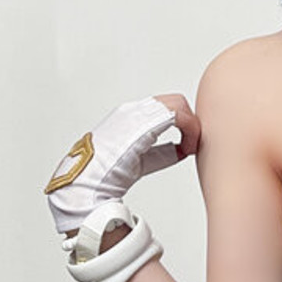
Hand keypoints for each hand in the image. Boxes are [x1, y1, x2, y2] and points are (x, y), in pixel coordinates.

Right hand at [45, 94, 200, 238]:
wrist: (90, 180)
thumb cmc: (108, 173)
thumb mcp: (142, 159)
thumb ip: (161, 152)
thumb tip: (181, 150)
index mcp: (130, 116)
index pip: (165, 107)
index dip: (183, 123)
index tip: (188, 145)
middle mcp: (133, 110)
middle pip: (174, 101)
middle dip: (189, 121)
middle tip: (192, 143)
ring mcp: (137, 114)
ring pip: (177, 104)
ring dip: (190, 125)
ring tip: (190, 146)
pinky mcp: (142, 123)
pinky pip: (176, 115)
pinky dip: (188, 129)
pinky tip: (186, 147)